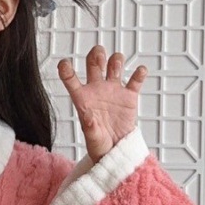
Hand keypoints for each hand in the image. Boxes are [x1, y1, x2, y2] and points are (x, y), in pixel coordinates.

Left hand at [57, 46, 146, 163]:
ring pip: (114, 65)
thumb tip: (87, 115)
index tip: (64, 63)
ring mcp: (113, 91)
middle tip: (99, 55)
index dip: (66, 69)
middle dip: (96, 55)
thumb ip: (89, 126)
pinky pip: (135, 80)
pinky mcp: (129, 96)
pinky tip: (140, 71)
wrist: (116, 149)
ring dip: (116, 60)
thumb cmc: (99, 143)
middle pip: (94, 63)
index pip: (71, 79)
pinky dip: (139, 74)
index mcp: (82, 98)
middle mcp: (97, 89)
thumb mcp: (91, 137)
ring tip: (117, 63)